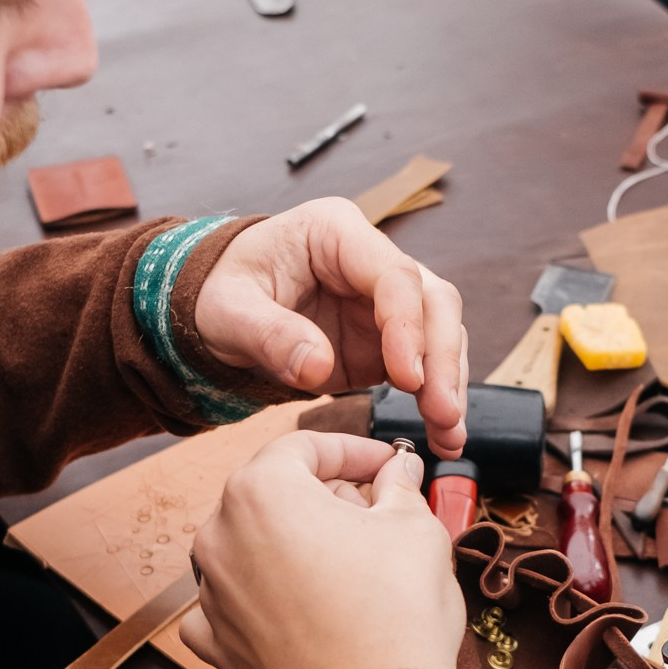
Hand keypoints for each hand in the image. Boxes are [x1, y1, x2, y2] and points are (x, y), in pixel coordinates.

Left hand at [179, 431, 465, 668]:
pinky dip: (264, 598)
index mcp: (262, 492)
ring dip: (295, 545)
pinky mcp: (217, 643)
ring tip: (350, 564)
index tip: (385, 465)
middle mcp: (220, 536)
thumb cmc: (397, 616)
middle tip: (376, 514)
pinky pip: (234, 603)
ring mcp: (212, 593)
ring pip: (253, 547)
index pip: (305, 447)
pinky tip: (302, 605)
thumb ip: (399, 487)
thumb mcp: (415, 528)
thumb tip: (398, 473)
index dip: (354, 450)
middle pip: (274, 494)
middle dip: (325, 498)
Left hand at [194, 199, 467, 457]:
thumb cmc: (221, 294)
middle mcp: (371, 261)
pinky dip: (437, 399)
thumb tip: (317, 368)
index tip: (407, 379)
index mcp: (335, 233)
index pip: (394, 273)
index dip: (408, 326)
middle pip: (433, 301)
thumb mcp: (228, 312)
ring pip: (441, 333)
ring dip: (449, 384)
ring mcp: (385, 301)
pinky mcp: (388, 340)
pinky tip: (443, 435)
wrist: (218, 311)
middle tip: (442, 412)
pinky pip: (427, 365)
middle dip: (442, 359)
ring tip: (448, 435)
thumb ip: (270, 335)